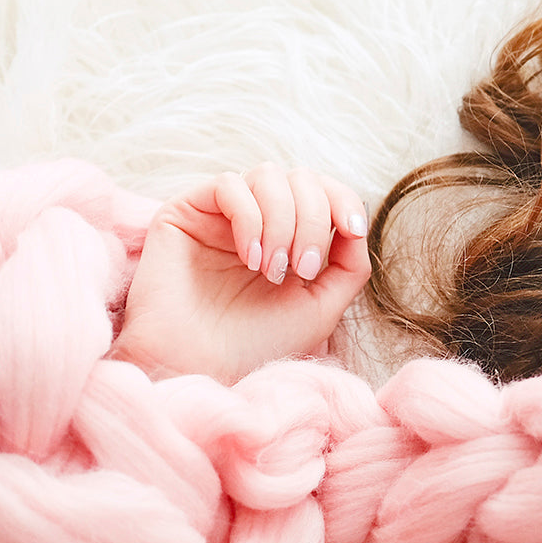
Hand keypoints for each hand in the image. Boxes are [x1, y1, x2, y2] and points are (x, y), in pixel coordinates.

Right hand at [113, 165, 370, 383]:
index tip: (353, 232)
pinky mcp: (185, 212)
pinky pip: (228, 184)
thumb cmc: (258, 342)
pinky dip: (250, 217)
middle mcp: (257, 218)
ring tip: (271, 269)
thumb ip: (350, 264)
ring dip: (282, 220)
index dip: (344, 200)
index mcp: (289, 234)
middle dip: (313, 220)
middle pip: (302, 178)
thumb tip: (356, 223)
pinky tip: (248, 257)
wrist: (200, 367)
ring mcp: (221, 213)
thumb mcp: (322, 305)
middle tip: (302, 269)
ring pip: (268, 175)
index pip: (324, 190)